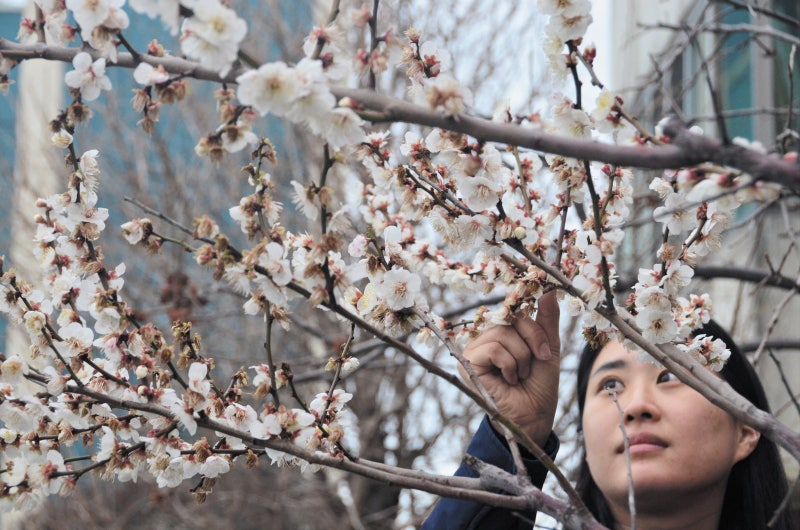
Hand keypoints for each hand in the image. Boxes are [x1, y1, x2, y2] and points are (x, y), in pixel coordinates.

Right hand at [459, 291, 560, 446]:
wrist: (535, 415)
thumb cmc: (540, 385)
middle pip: (511, 319)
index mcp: (504, 331)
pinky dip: (509, 365)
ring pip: (503, 335)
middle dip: (532, 341)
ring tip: (520, 375)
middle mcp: (487, 336)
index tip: (544, 345)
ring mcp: (475, 349)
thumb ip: (547, 318)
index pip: (516, 309)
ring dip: (521, 358)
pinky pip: (493, 349)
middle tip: (538, 361)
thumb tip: (550, 288)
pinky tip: (509, 380)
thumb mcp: (548, 347)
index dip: (532, 322)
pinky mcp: (468, 363)